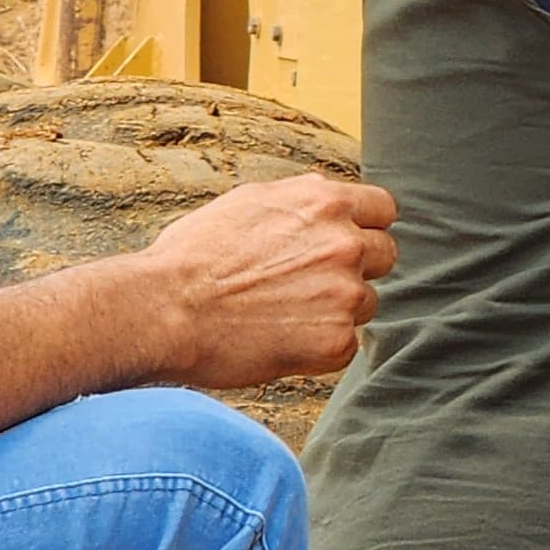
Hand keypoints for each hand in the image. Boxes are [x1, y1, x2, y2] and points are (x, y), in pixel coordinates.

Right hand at [138, 173, 397, 388]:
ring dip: (337, 309)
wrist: (165, 309)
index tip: (347, 242)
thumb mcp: (249, 202)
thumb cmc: (193, 256)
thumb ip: (300, 202)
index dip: (365, 226)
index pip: (383, 209)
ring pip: (366, 302)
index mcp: (325, 202)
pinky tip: (279, 341)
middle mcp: (344, 243)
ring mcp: (344, 293)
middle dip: (357, 268)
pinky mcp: (336, 341)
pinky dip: (321, 348)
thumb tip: (324, 201)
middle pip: (384, 255)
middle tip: (311, 284)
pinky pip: (347, 345)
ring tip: (283, 314)